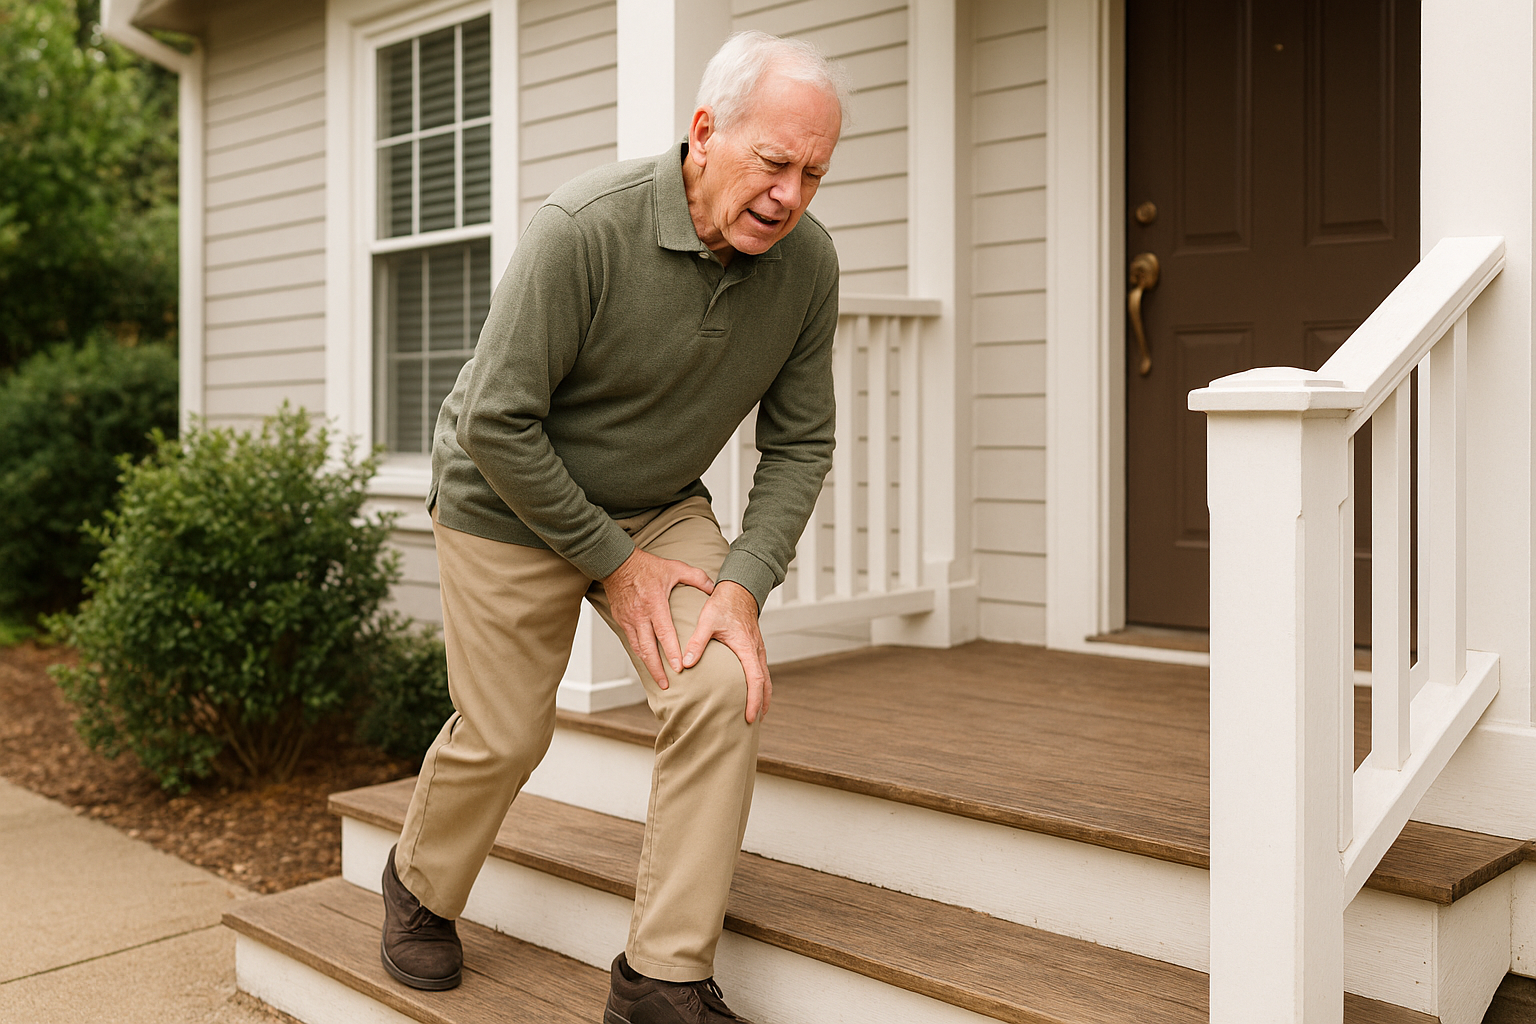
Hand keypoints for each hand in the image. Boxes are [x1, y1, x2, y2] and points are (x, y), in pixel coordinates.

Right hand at [601, 548, 714, 688]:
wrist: (617, 563)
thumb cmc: (646, 566)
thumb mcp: (674, 567)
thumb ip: (696, 577)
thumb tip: (713, 588)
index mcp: (655, 604)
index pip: (664, 633)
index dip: (671, 652)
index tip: (679, 668)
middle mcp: (640, 615)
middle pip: (649, 649)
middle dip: (658, 669)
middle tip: (667, 685)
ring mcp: (629, 619)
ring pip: (638, 649)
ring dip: (648, 666)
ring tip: (659, 679)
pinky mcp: (621, 620)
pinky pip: (630, 641)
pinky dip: (639, 654)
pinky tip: (647, 662)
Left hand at [682, 581, 770, 723]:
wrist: (738, 590)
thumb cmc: (723, 604)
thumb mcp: (707, 621)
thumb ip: (697, 641)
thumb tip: (686, 662)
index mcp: (747, 648)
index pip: (755, 679)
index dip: (754, 700)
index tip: (749, 716)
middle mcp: (756, 651)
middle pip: (765, 684)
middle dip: (761, 704)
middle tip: (753, 723)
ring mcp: (758, 650)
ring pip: (765, 678)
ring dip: (762, 696)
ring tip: (756, 714)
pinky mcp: (755, 648)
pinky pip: (761, 671)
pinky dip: (760, 685)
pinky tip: (752, 691)